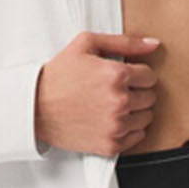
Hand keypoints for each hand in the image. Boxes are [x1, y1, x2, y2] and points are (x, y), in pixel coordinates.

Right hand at [35, 30, 161, 156]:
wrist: (34, 106)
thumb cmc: (59, 74)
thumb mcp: (87, 45)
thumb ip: (124, 42)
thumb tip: (154, 44)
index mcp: (117, 75)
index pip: (150, 76)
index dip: (137, 74)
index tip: (123, 77)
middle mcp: (120, 101)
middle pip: (150, 97)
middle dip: (137, 91)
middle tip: (116, 90)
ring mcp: (116, 125)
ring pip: (147, 117)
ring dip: (135, 111)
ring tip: (113, 105)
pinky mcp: (110, 144)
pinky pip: (138, 137)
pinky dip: (129, 129)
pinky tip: (112, 120)